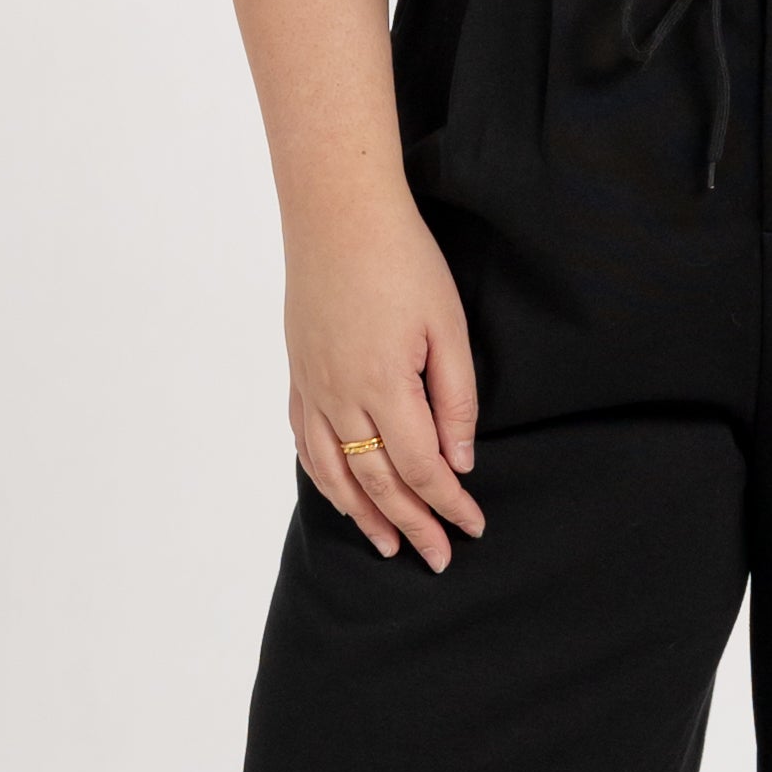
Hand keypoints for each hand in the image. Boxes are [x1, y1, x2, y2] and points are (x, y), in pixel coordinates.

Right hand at [286, 187, 485, 570]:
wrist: (337, 212)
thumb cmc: (402, 259)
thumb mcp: (448, 325)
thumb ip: (455, 398)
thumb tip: (459, 461)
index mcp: (385, 385)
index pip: (420, 468)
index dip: (448, 504)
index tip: (472, 527)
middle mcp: (341, 397)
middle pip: (377, 482)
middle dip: (411, 525)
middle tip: (437, 558)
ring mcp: (313, 387)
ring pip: (334, 472)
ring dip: (362, 515)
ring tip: (388, 545)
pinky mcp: (298, 374)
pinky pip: (305, 442)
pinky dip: (324, 477)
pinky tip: (340, 493)